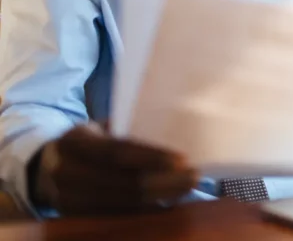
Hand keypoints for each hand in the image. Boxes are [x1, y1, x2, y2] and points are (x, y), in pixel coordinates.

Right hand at [30, 124, 198, 214]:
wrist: (45, 168)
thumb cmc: (86, 142)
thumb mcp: (98, 129)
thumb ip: (126, 129)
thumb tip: (174, 127)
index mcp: (74, 142)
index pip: (117, 152)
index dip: (151, 157)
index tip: (182, 159)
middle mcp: (66, 172)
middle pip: (124, 182)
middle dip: (164, 182)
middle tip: (194, 176)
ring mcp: (67, 199)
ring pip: (123, 203)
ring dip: (161, 197)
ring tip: (187, 188)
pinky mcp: (75, 217)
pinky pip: (117, 215)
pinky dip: (146, 209)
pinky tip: (168, 202)